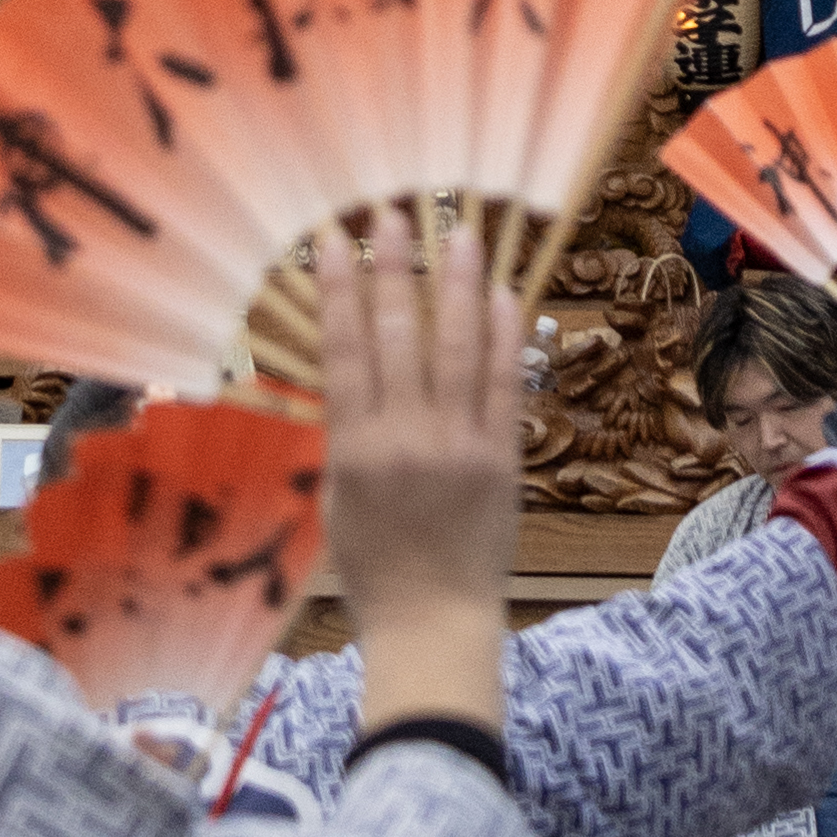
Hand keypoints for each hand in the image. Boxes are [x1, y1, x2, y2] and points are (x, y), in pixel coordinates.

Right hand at [313, 220, 519, 751]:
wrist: (434, 623)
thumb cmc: (373, 567)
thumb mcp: (336, 498)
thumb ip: (347, 433)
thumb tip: (354, 371)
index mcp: (355, 449)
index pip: (344, 351)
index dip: (338, 289)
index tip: (332, 239)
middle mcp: (407, 438)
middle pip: (401, 335)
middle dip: (396, 268)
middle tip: (394, 213)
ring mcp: (460, 445)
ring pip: (459, 348)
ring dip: (460, 284)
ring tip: (461, 232)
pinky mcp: (503, 457)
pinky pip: (504, 384)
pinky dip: (504, 335)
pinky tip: (503, 294)